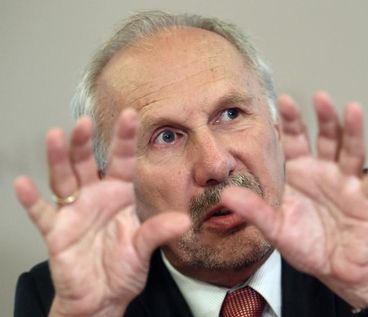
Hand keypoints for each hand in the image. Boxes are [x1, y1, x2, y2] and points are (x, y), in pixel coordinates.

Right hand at [15, 109, 189, 316]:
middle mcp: (94, 197)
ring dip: (59, 159)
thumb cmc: (123, 269)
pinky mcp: (57, 231)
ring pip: (63, 179)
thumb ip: (158, 232)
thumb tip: (183, 222)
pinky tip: (25, 185)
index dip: (124, 139)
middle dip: (84, 143)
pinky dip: (32, 200)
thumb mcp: (143, 249)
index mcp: (119, 195)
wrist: (103, 297)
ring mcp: (74, 212)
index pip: (122, 161)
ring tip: (55, 136)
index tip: (131, 114)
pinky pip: (42, 213)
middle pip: (86, 163)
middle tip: (84, 122)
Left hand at [222, 93, 367, 308]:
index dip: (290, 122)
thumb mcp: (275, 228)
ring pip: (351, 151)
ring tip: (352, 110)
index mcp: (299, 173)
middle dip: (323, 118)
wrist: (336, 268)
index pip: (294, 141)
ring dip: (352, 131)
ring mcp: (346, 183)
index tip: (282, 101)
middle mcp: (323, 171)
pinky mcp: (367, 199)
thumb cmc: (306, 244)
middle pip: (325, 138)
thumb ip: (254, 210)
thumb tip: (225, 194)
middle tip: (318, 97)